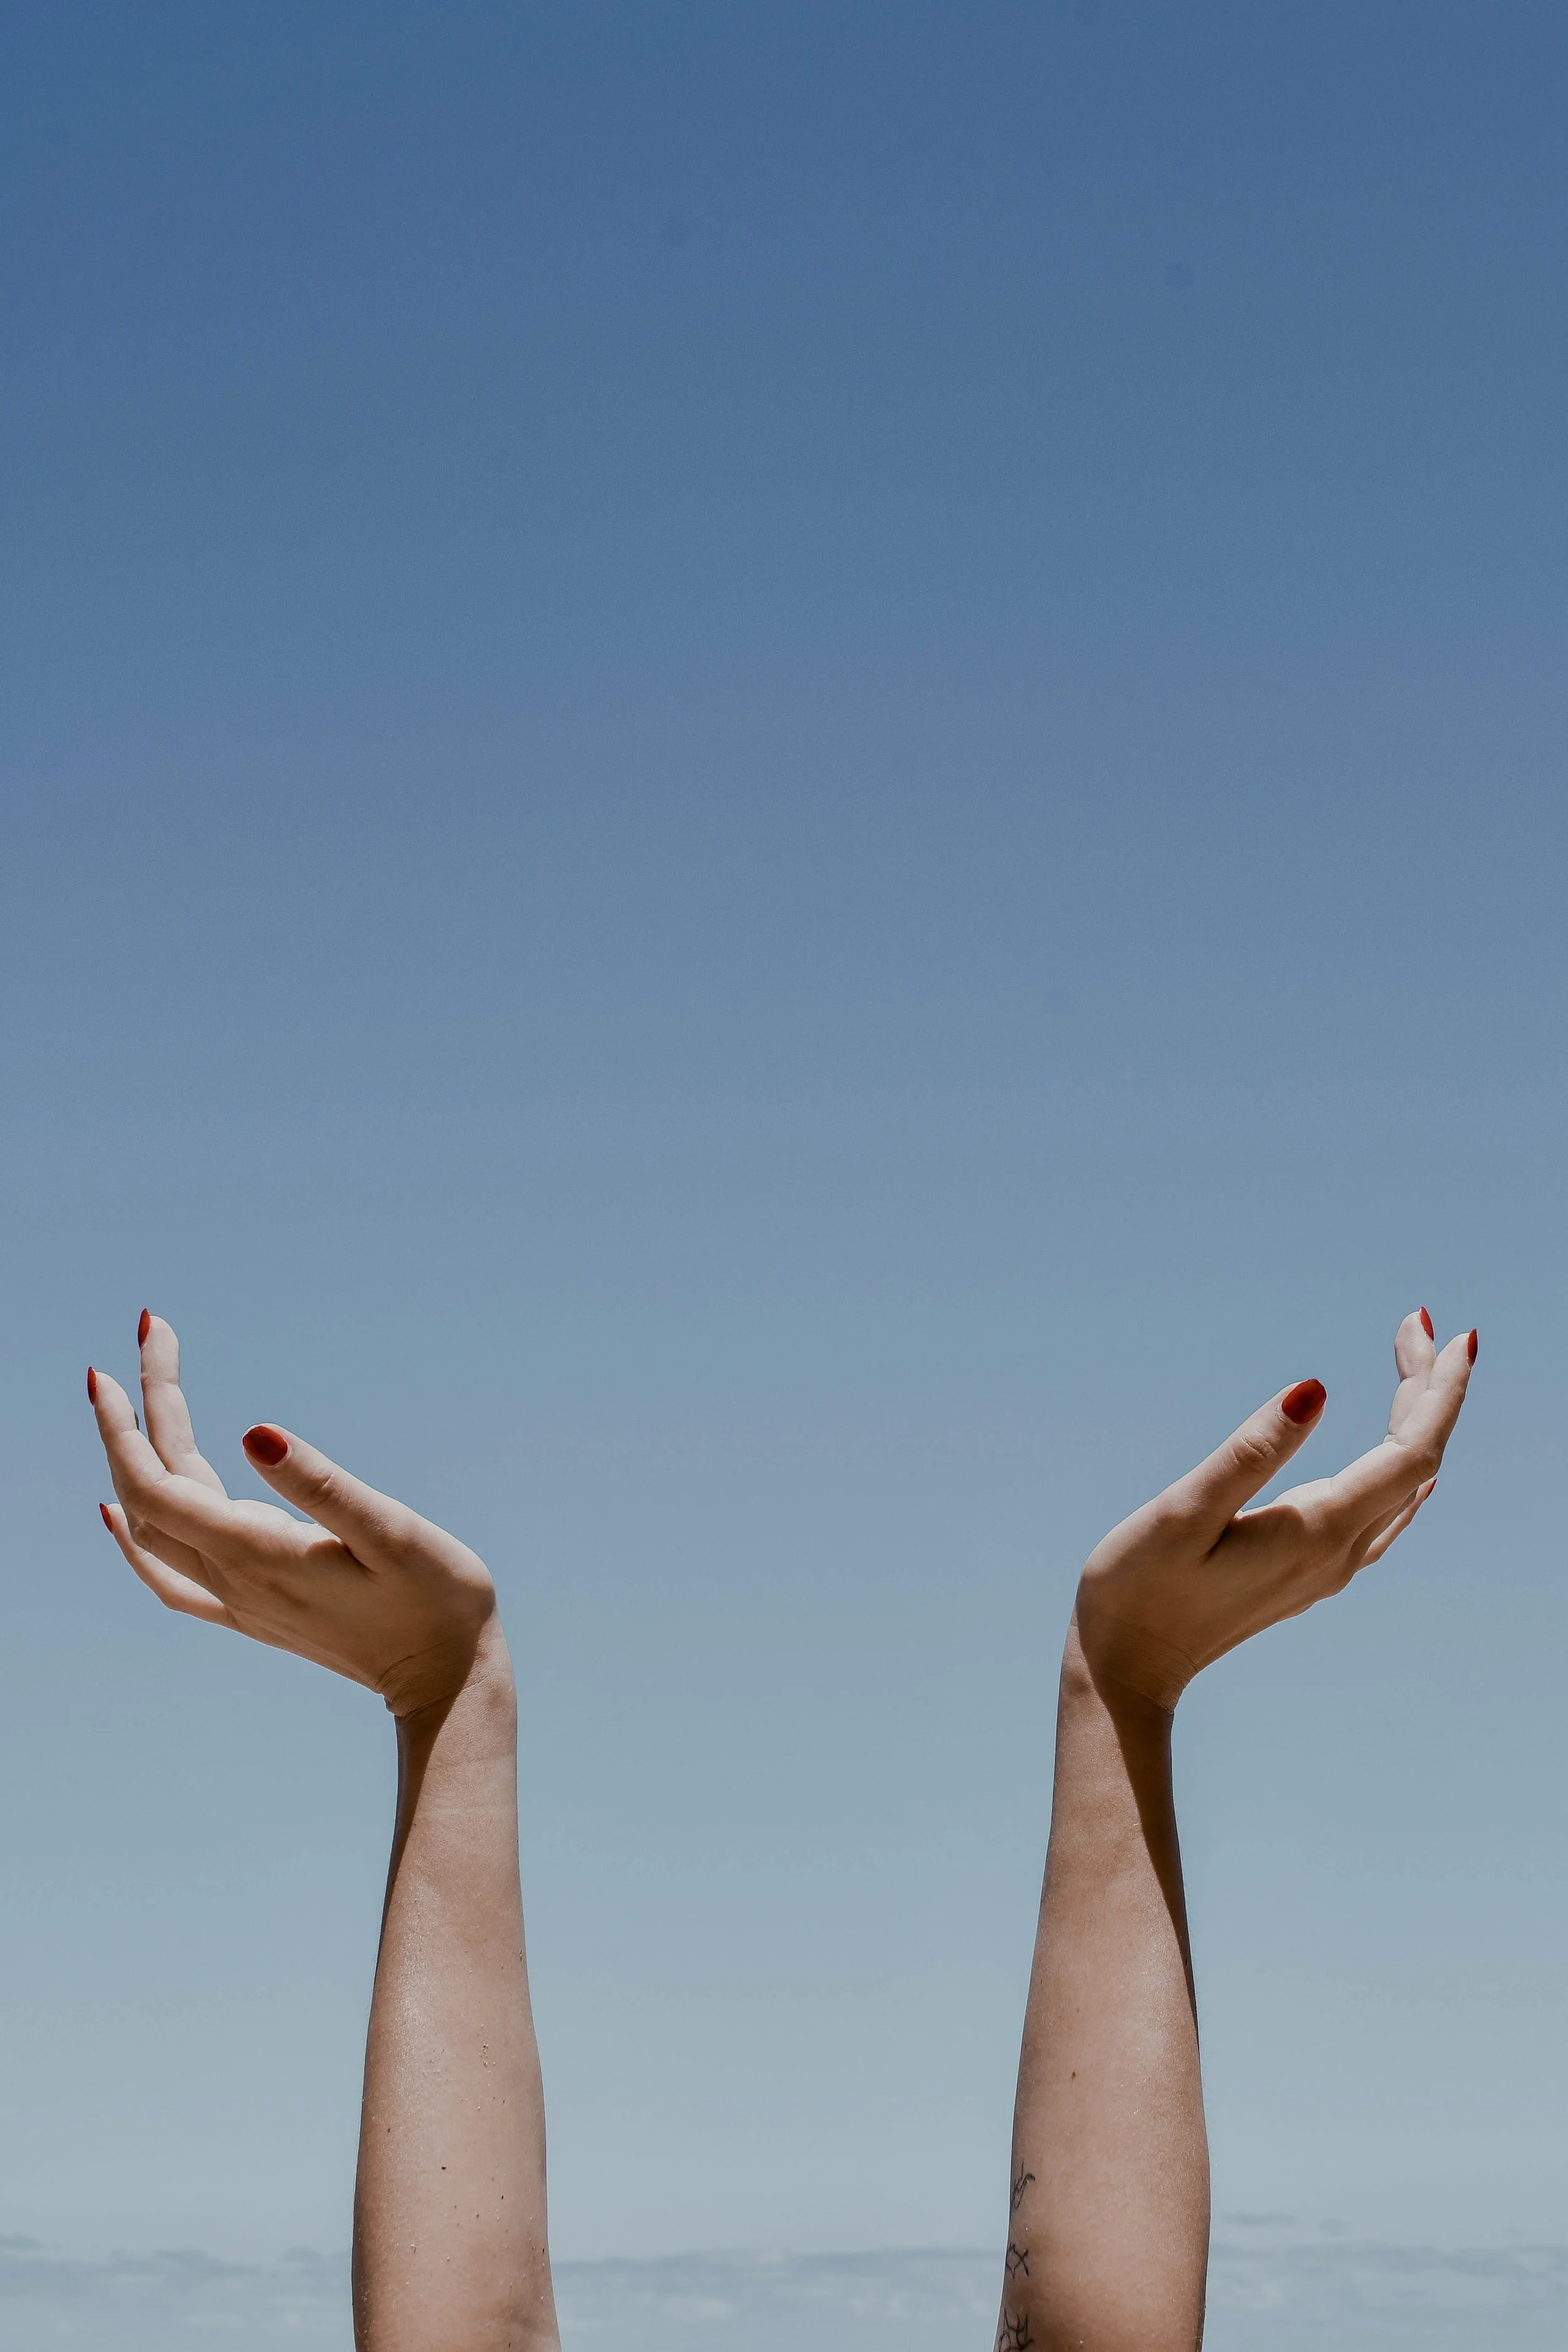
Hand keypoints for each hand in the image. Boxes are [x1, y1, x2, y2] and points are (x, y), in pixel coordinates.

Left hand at [89, 1314, 498, 1716]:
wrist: (447, 1679)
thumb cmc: (435, 1599)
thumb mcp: (389, 1530)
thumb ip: (320, 1484)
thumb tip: (253, 1432)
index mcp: (256, 1555)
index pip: (159, 1481)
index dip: (133, 1416)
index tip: (134, 1343)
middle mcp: (233, 1580)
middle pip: (151, 1491)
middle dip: (139, 1410)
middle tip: (151, 1329)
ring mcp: (239, 1600)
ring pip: (158, 1523)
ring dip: (138, 1455)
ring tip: (137, 1394)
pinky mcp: (256, 1610)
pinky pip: (170, 1573)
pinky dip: (138, 1536)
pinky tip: (122, 1514)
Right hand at [1074, 1311, 1475, 1711]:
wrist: (1126, 1671)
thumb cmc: (1138, 1589)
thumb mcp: (1185, 1510)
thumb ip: (1251, 1451)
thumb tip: (1315, 1388)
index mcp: (1318, 1530)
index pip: (1412, 1451)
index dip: (1439, 1390)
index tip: (1449, 1330)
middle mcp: (1337, 1554)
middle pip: (1415, 1462)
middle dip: (1427, 1387)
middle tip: (1417, 1320)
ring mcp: (1327, 1569)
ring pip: (1403, 1487)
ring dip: (1415, 1421)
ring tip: (1413, 1364)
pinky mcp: (1307, 1575)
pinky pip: (1382, 1514)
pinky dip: (1400, 1467)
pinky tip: (1403, 1462)